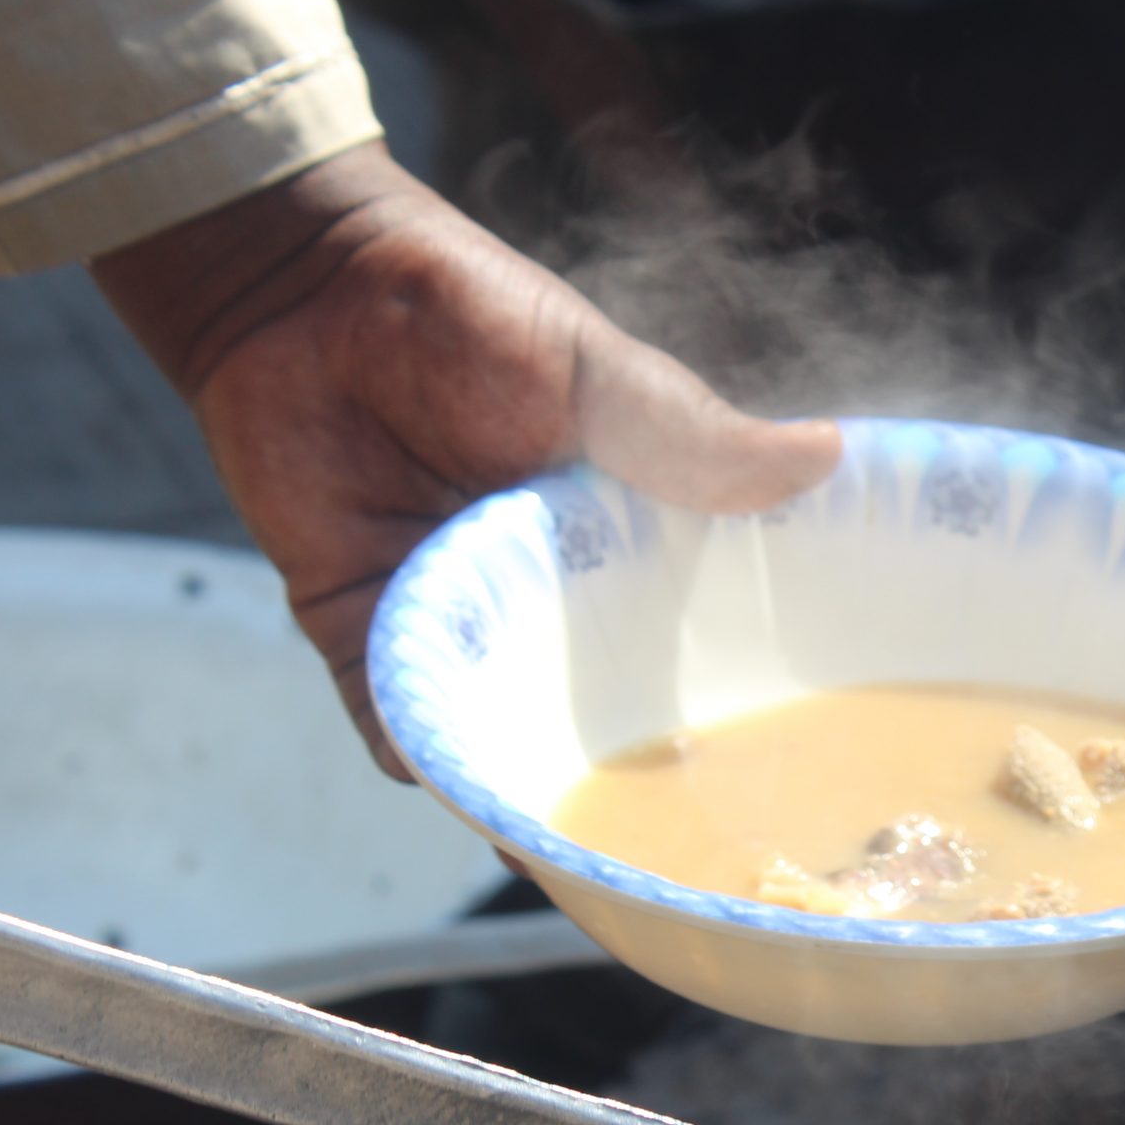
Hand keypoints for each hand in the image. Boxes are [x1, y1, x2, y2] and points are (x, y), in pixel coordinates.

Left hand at [91, 142, 840, 773]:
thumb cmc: (464, 313)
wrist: (299, 284)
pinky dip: (427, 755)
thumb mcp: (598, 376)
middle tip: (686, 839)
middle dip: (634, 776)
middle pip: (598, 717)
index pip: (688, 645)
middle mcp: (544, 602)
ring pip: (502, 737)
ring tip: (579, 835)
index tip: (778, 762)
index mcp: (619, 544)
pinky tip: (466, 780)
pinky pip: (399, 720)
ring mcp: (455, 624)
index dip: (727, 704)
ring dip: (530, 783)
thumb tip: (825, 457)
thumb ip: (691, 436)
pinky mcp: (361, 633)